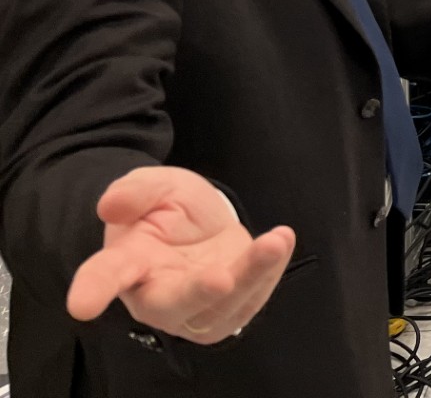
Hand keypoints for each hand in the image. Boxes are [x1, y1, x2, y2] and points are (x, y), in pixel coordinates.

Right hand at [67, 167, 295, 342]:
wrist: (203, 226)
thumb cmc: (169, 210)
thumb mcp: (156, 186)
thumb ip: (137, 191)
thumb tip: (112, 204)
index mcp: (127, 262)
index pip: (105, 276)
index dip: (93, 290)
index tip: (80, 306)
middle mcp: (156, 294)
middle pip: (171, 303)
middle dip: (197, 293)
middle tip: (220, 278)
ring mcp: (195, 309)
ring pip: (220, 307)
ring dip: (250, 276)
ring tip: (274, 242)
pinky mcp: (230, 311)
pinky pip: (252, 298)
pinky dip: (270, 269)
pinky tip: (281, 240)